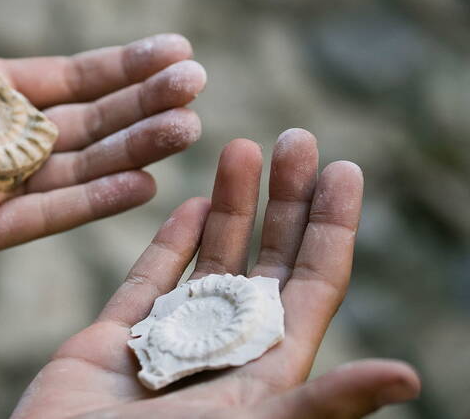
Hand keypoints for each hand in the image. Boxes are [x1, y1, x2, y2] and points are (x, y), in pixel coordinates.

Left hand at [0, 0, 204, 270]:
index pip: (67, 79)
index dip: (121, 67)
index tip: (173, 50)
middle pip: (86, 122)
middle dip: (143, 103)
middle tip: (198, 86)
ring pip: (78, 167)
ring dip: (135, 148)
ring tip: (188, 128)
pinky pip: (45, 216)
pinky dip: (95, 201)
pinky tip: (145, 183)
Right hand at [13, 129, 419, 417]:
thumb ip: (323, 401)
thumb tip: (409, 375)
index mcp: (266, 366)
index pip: (315, 284)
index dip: (333, 227)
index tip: (345, 169)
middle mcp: (226, 345)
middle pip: (270, 258)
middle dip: (286, 199)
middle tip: (297, 138)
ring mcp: (173, 337)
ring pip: (211, 257)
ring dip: (232, 203)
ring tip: (241, 146)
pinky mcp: (122, 334)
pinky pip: (150, 276)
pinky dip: (171, 239)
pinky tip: (191, 201)